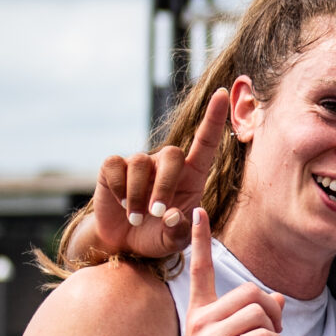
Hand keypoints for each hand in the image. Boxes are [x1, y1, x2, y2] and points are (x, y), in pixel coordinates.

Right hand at [84, 88, 231, 261]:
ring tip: (137, 219)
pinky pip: (116, 166)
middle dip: (164, 185)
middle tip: (157, 214)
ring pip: (141, 163)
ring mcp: (140, 163)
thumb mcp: (174, 242)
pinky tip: (121, 204)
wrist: (124, 243)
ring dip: (138, 195)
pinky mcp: (114, 167)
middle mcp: (166, 164)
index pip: (205, 142)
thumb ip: (180, 232)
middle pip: (172, 154)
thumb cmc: (157, 237)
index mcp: (191, 176)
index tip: (222, 93)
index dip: (214, 118)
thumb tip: (175, 214)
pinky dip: (119, 189)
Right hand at [162, 209, 285, 335]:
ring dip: (275, 330)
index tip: (197, 211)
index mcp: (199, 313)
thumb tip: (279, 298)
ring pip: (259, 311)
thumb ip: (254, 322)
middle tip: (273, 334)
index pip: (199, 269)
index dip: (200, 239)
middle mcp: (200, 319)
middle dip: (272, 310)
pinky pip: (262, 334)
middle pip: (250, 291)